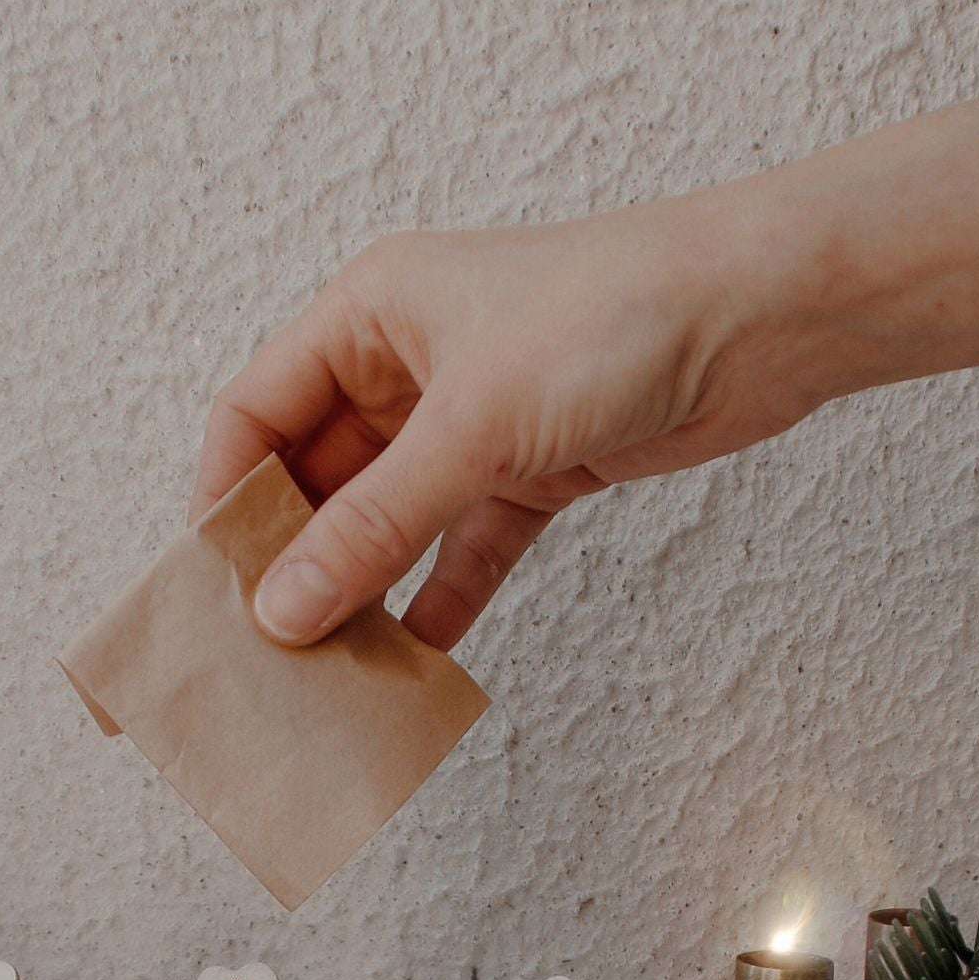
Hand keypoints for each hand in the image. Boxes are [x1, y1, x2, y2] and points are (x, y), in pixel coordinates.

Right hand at [194, 197, 815, 649]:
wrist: (767, 315)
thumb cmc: (614, 314)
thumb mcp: (472, 426)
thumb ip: (371, 525)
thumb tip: (283, 609)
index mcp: (367, 315)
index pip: (254, 412)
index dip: (225, 496)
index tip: (212, 583)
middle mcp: (405, 364)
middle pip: (316, 475)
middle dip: (293, 557)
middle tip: (266, 643)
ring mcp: (469, 420)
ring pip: (386, 518)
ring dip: (363, 586)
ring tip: (333, 664)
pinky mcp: (530, 467)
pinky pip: (461, 544)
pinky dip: (440, 594)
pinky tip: (420, 654)